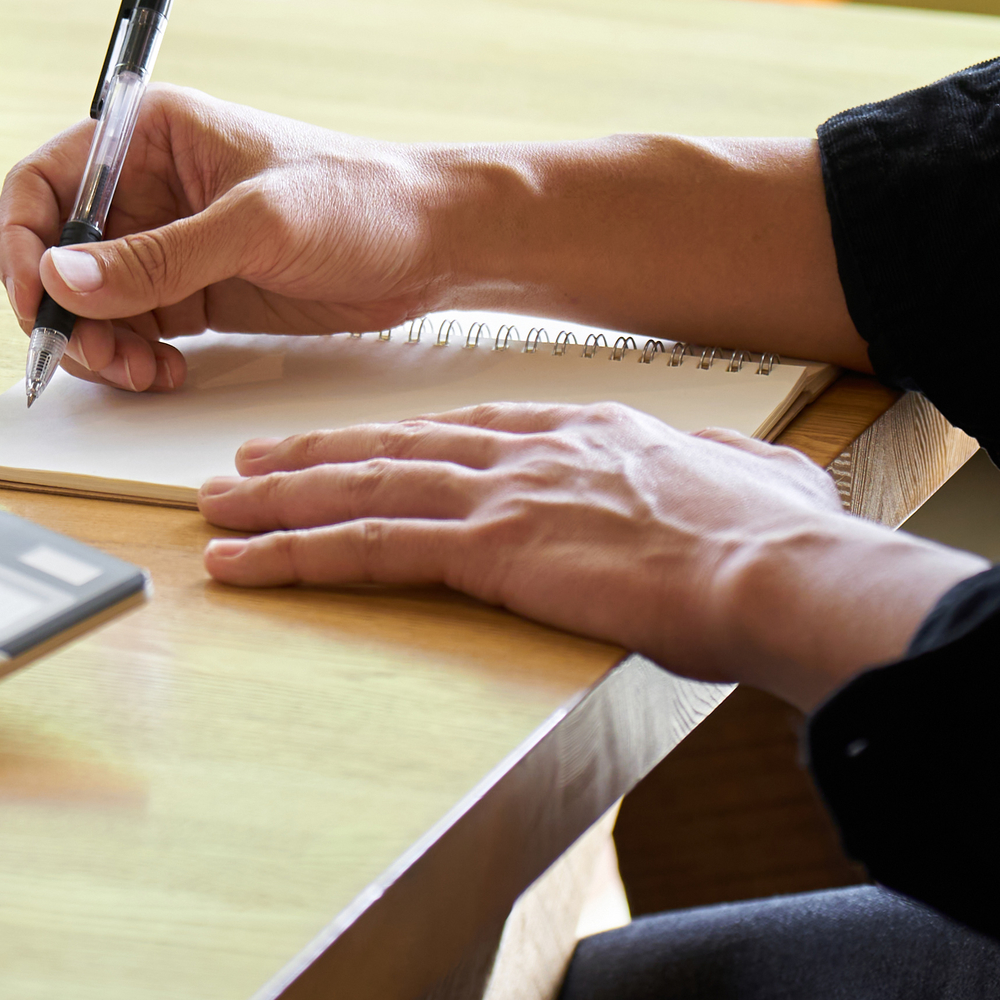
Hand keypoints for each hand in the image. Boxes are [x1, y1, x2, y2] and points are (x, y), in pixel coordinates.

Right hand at [0, 85, 459, 390]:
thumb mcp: (257, 225)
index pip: (44, 183)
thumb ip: (158, 257)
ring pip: (87, 300)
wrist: (437, 245)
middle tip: (96, 355)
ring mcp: (167, 241)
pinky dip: (130, 359)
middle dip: (62, 310)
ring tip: (140, 372)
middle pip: (55, 251)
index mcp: (150, 134)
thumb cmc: (363, 200)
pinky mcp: (191, 289)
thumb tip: (62, 277)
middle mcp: (147, 186)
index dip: (23, 242)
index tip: (35, 299)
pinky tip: (163, 372)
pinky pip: (129, 328)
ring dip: (97, 344)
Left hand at [196, 402, 976, 707]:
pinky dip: (292, 555)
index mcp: (588, 433)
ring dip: (278, 502)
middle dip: (313, 458)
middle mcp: (530, 451)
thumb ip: (725, 468)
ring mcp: (503, 495)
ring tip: (215, 509)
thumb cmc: (783, 546)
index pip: (467, 432)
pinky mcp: (487, 547)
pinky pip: (365, 548)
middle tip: (246, 465)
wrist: (779, 568)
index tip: (352, 444)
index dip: (398, 439)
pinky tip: (241, 566)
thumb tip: (735, 469)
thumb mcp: (761, 481)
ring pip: (361, 490)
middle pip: (394, 448)